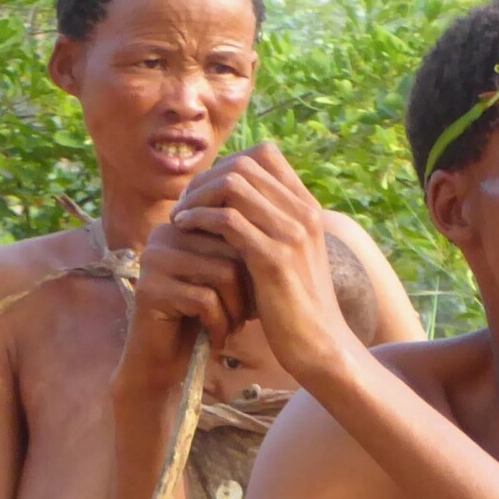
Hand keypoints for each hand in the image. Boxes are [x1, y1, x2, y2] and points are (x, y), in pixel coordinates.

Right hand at [123, 218, 250, 394]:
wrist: (165, 361)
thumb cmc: (201, 318)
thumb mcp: (223, 277)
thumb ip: (239, 248)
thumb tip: (280, 231)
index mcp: (183, 224)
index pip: (235, 229)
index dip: (253, 265)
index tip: (256, 296)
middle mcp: (164, 234)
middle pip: (232, 250)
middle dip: (247, 289)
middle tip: (245, 317)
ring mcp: (153, 260)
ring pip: (222, 273)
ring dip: (236, 309)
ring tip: (232, 327)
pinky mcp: (150, 290)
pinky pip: (205, 300)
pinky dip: (220, 324)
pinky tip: (216, 339)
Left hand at [171, 145, 356, 384]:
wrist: (319, 344)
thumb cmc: (294, 305)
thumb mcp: (284, 256)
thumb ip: (266, 227)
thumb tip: (230, 206)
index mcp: (307, 207)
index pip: (266, 155)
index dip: (227, 164)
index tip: (204, 192)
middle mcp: (303, 213)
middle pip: (244, 164)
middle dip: (205, 180)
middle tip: (184, 205)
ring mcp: (291, 234)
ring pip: (233, 184)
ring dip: (198, 197)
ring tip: (179, 218)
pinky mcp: (273, 259)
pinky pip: (228, 220)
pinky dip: (199, 219)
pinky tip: (184, 230)